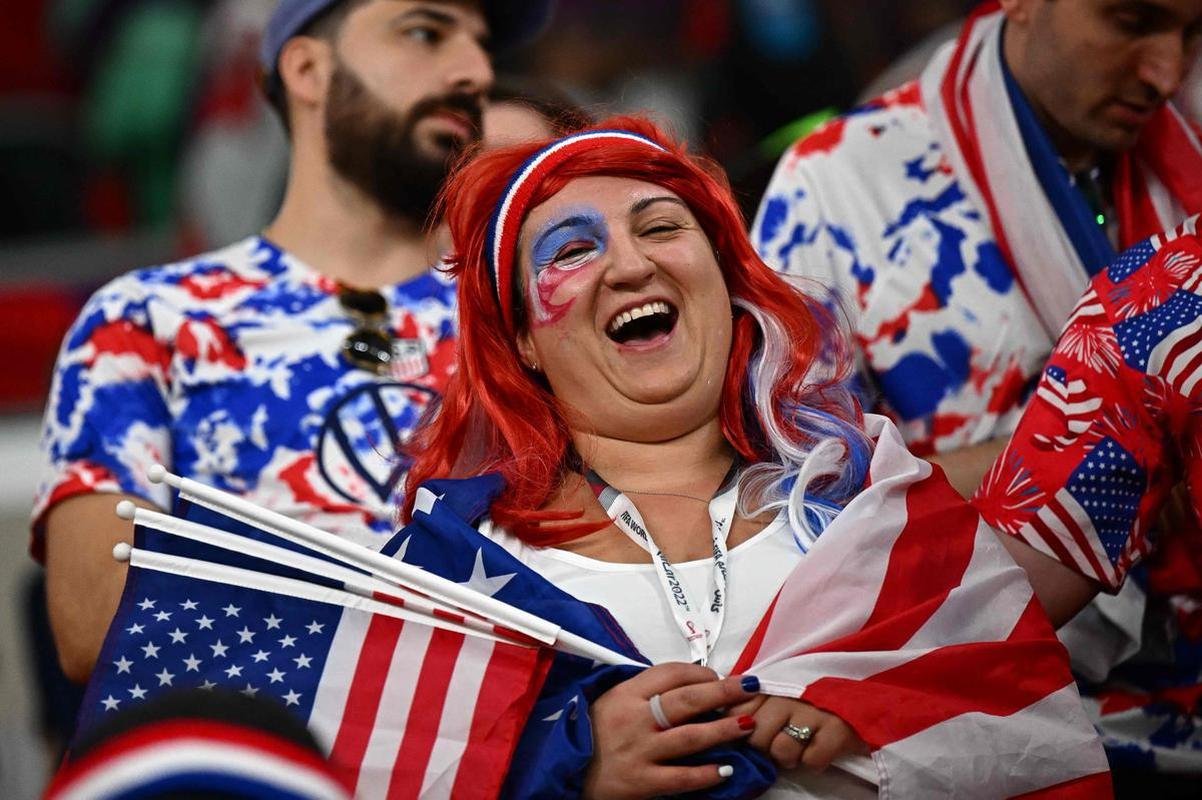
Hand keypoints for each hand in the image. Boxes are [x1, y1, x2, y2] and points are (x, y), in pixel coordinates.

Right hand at [582, 663, 758, 799]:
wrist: (565, 771)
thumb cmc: (592, 733)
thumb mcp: (612, 700)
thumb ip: (644, 691)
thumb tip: (688, 682)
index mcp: (626, 694)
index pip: (670, 673)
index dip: (701, 672)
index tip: (718, 676)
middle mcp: (635, 719)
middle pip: (687, 700)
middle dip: (723, 692)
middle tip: (748, 688)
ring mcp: (640, 751)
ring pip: (690, 737)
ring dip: (723, 730)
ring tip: (746, 724)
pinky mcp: (642, 782)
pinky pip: (681, 777)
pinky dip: (706, 773)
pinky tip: (727, 769)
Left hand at [727, 695, 867, 771]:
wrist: (867, 685)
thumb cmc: (814, 688)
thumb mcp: (781, 683)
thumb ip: (753, 696)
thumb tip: (723, 717)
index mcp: (772, 682)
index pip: (737, 711)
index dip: (742, 727)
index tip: (753, 730)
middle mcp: (789, 694)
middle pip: (756, 736)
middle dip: (765, 746)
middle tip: (780, 739)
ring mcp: (813, 712)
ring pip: (781, 751)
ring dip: (790, 756)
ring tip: (801, 745)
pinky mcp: (838, 730)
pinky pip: (812, 760)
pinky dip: (815, 760)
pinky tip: (821, 747)